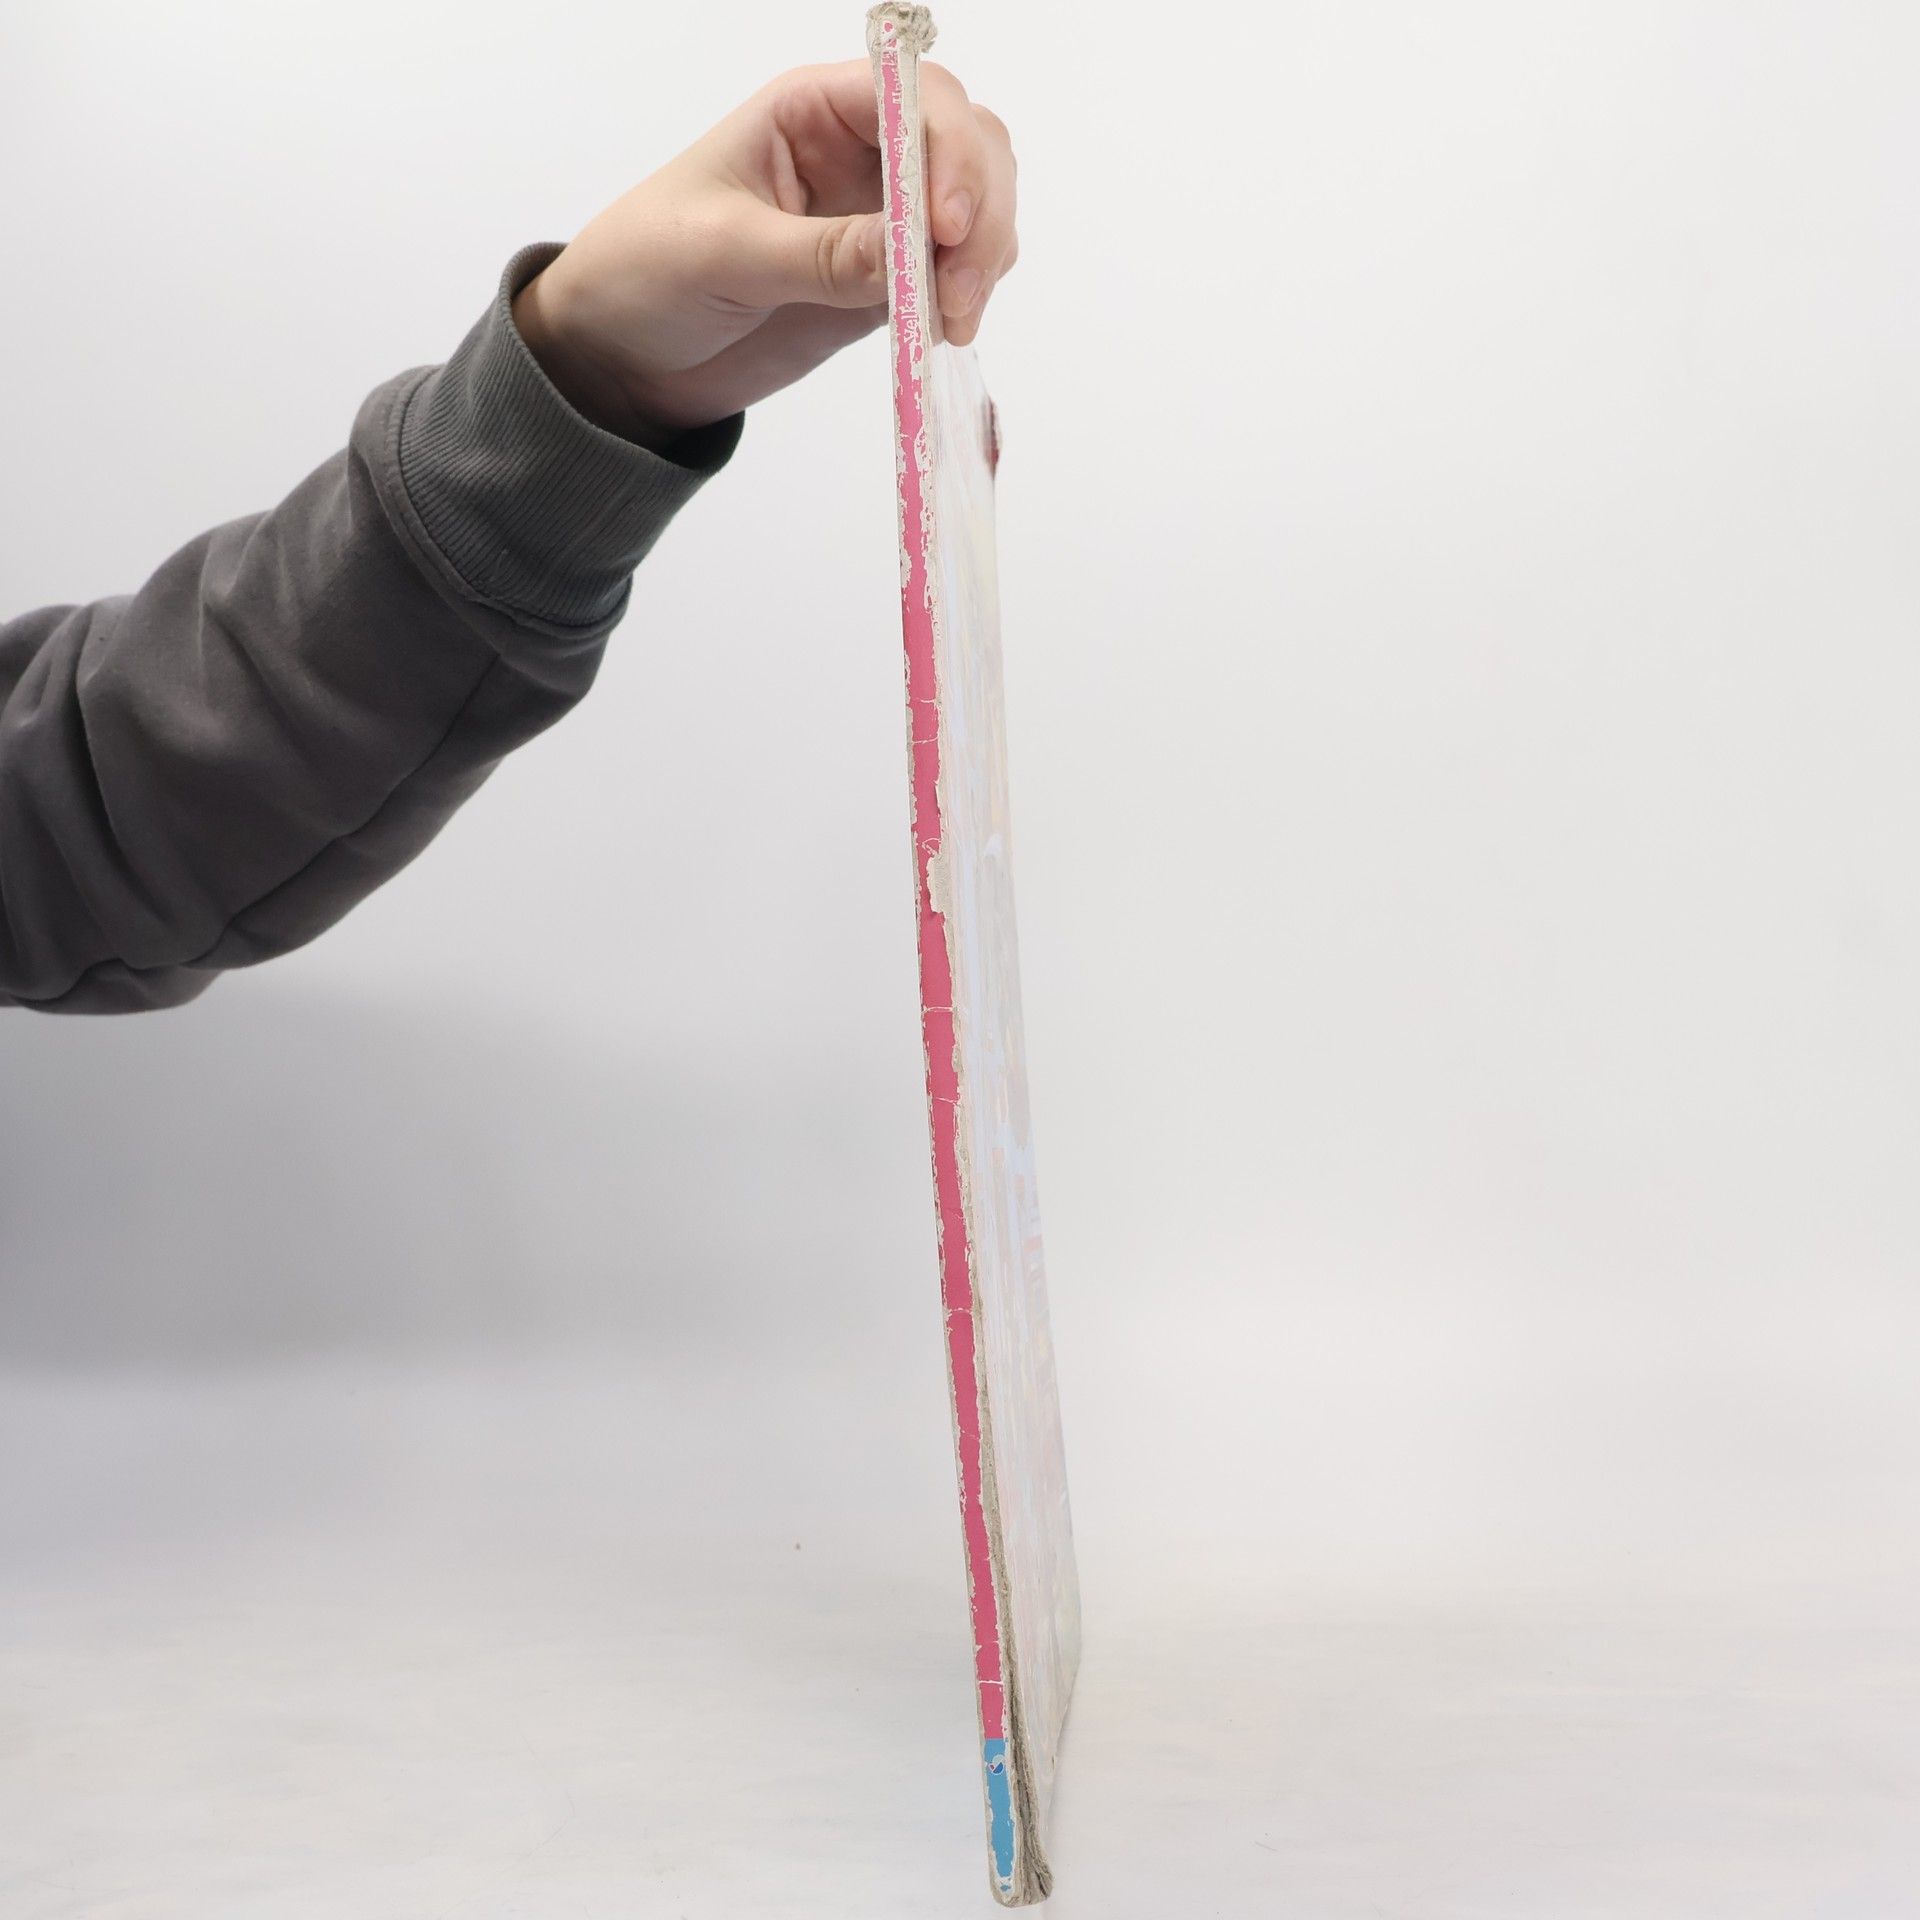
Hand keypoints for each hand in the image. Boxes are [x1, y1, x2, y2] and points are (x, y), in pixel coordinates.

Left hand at [512, 59, 1017, 449]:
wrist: (621, 356)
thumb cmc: (645, 273)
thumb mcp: (723, 255)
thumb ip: (821, 254)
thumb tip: (912, 254)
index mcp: (811, 112)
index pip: (913, 98)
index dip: (949, 153)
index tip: (949, 230)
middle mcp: (858, 153)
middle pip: (965, 145)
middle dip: (981, 213)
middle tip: (957, 294)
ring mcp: (877, 219)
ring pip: (975, 208)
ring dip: (985, 259)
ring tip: (951, 322)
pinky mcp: (882, 283)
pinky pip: (953, 273)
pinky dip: (967, 295)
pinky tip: (943, 332)